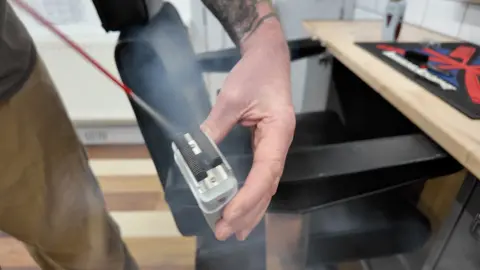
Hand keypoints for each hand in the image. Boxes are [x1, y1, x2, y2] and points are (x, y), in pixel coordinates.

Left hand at [202, 18, 294, 240]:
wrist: (268, 56)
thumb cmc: (256, 72)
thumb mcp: (231, 97)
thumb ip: (215, 126)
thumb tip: (196, 151)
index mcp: (279, 132)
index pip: (266, 172)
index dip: (249, 197)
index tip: (231, 214)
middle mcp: (280, 143)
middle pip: (268, 186)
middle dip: (248, 211)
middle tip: (226, 232)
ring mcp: (275, 145)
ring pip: (266, 185)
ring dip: (252, 209)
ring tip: (236, 231)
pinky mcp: (266, 145)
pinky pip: (261, 175)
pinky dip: (252, 195)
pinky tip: (243, 208)